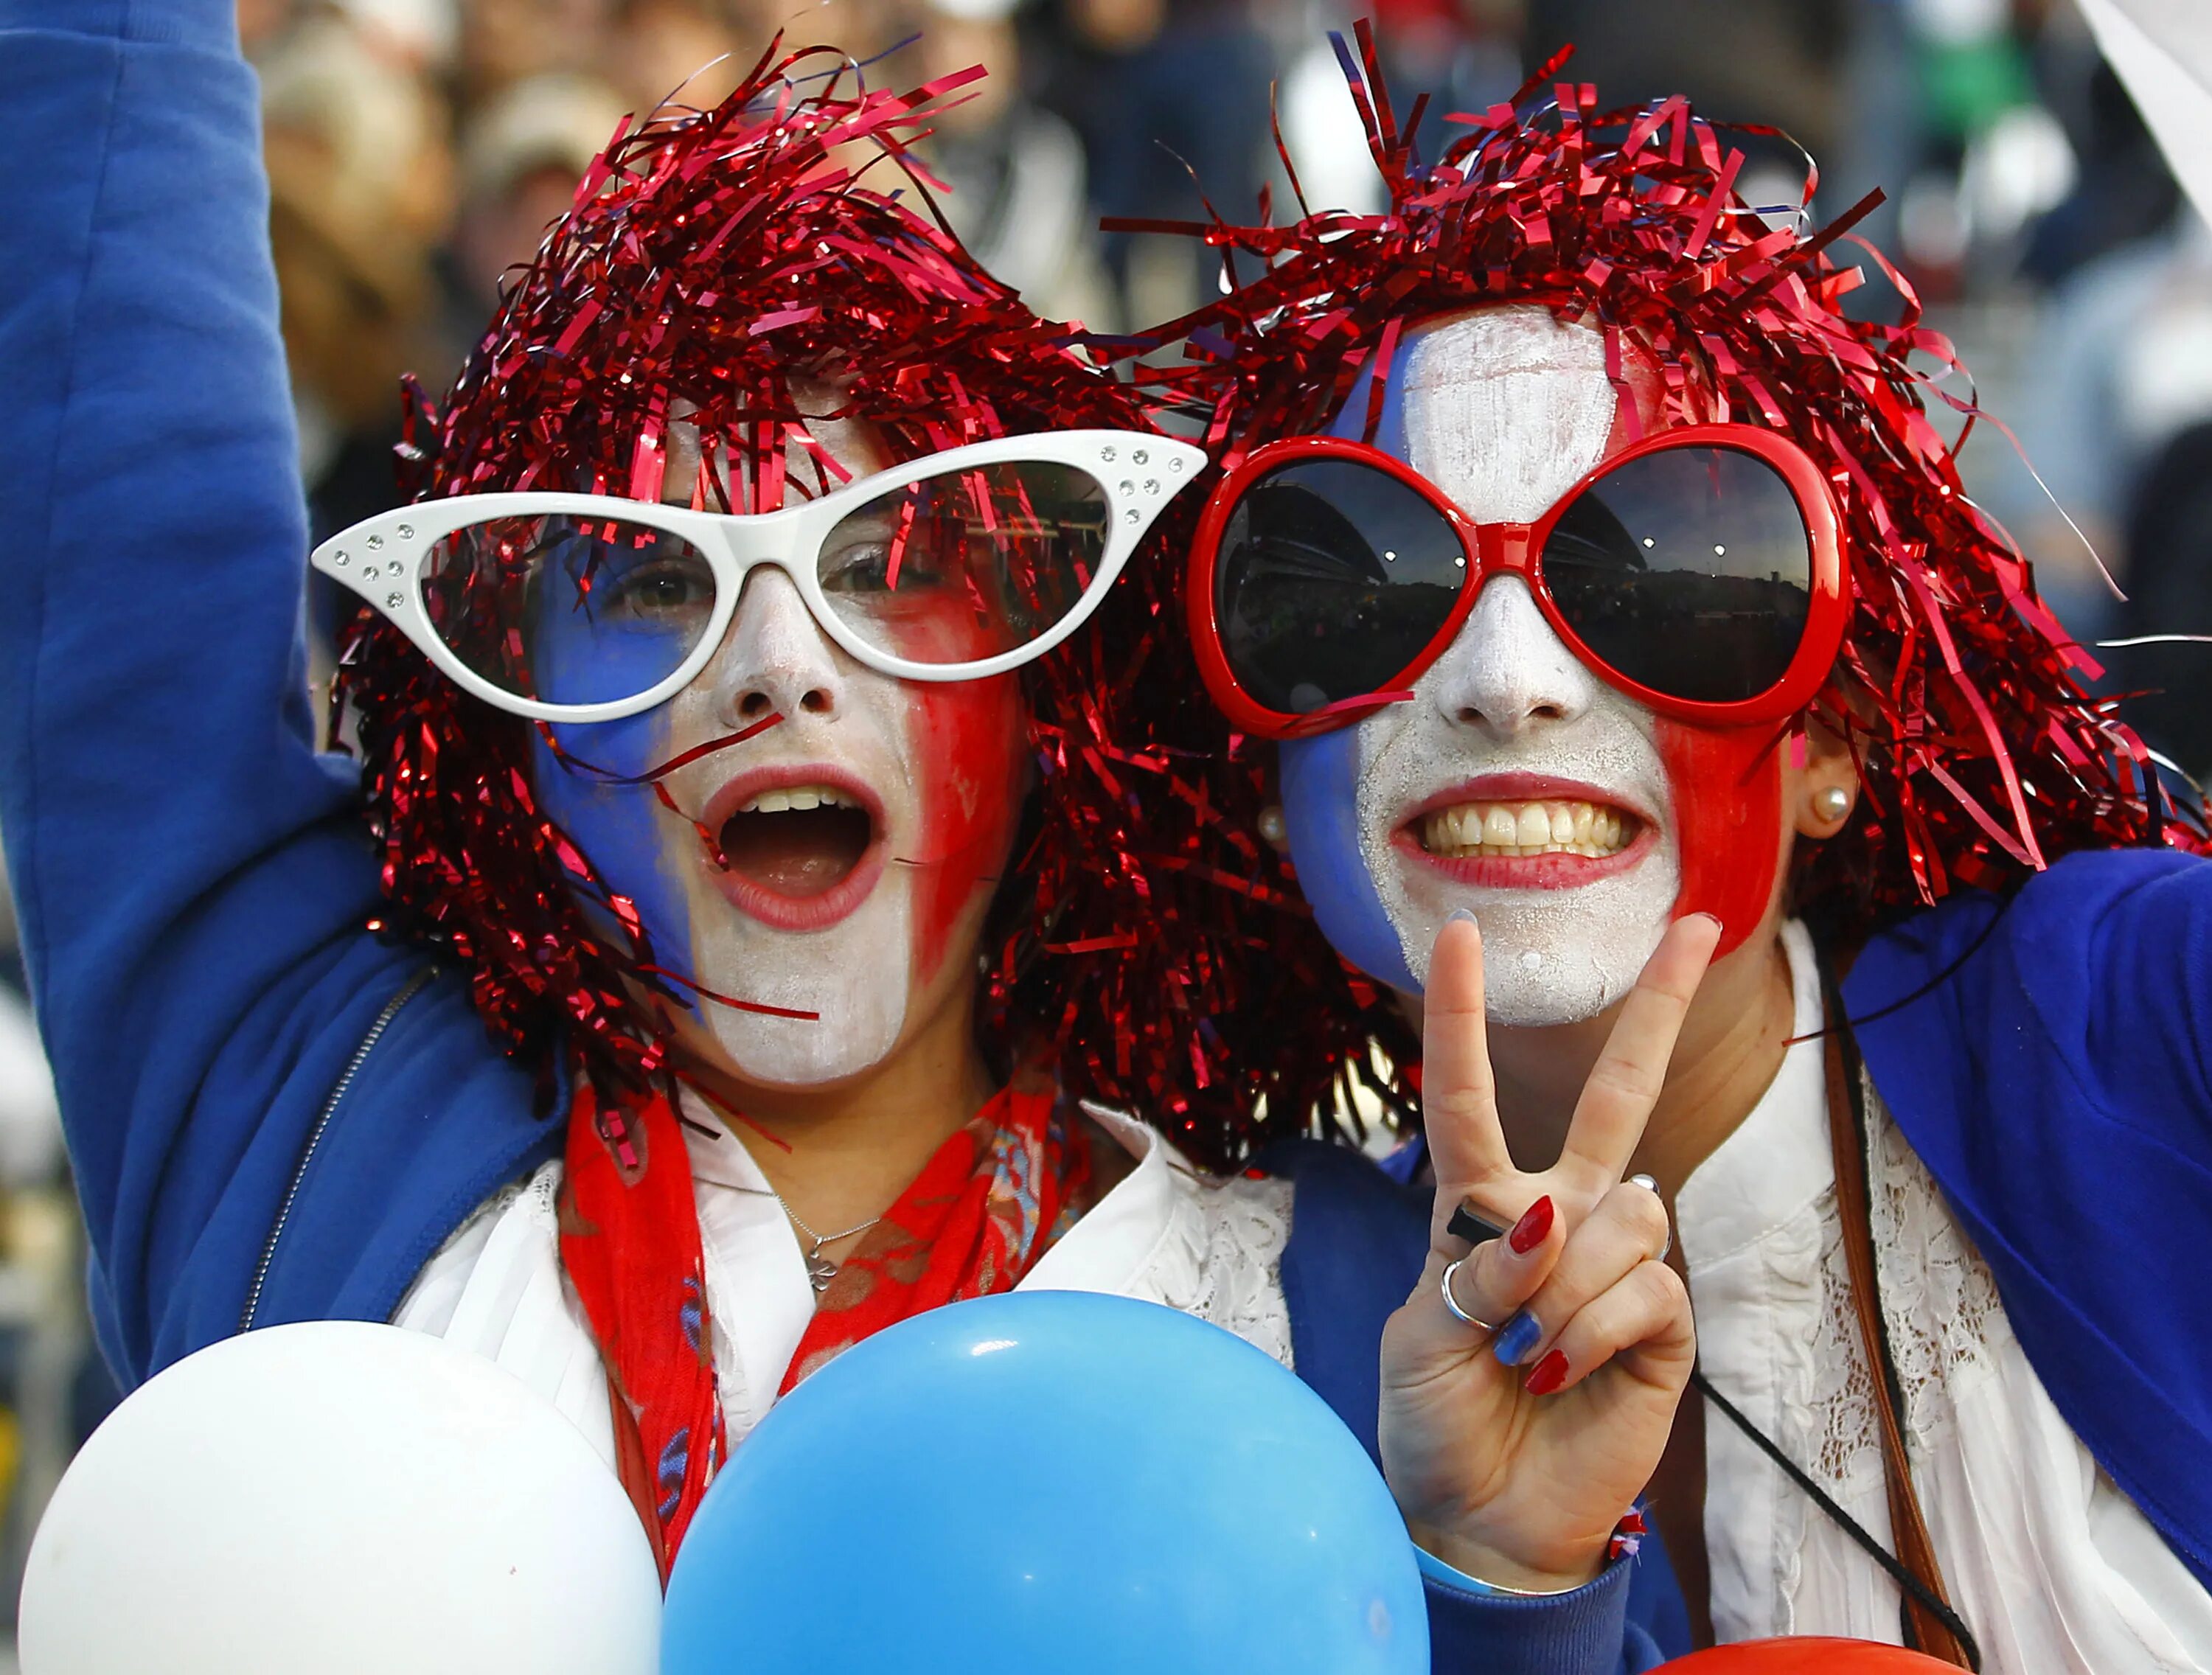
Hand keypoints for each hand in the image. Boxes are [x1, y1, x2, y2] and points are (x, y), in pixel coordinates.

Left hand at [1377, 911, 1717, 1592]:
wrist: (1480, 1520)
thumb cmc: (1436, 1419)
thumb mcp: (1418, 1337)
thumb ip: (1473, 1273)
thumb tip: (1553, 1221)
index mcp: (1482, 1209)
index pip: (1471, 1097)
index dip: (1463, 1018)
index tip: (1458, 932)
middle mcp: (1561, 1219)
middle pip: (1617, 1096)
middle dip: (1659, 1009)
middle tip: (1701, 924)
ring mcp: (1618, 1267)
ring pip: (1621, 1215)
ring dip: (1561, 1291)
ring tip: (1526, 1355)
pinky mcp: (1662, 1324)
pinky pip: (1643, 1287)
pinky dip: (1591, 1334)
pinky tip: (1564, 1375)